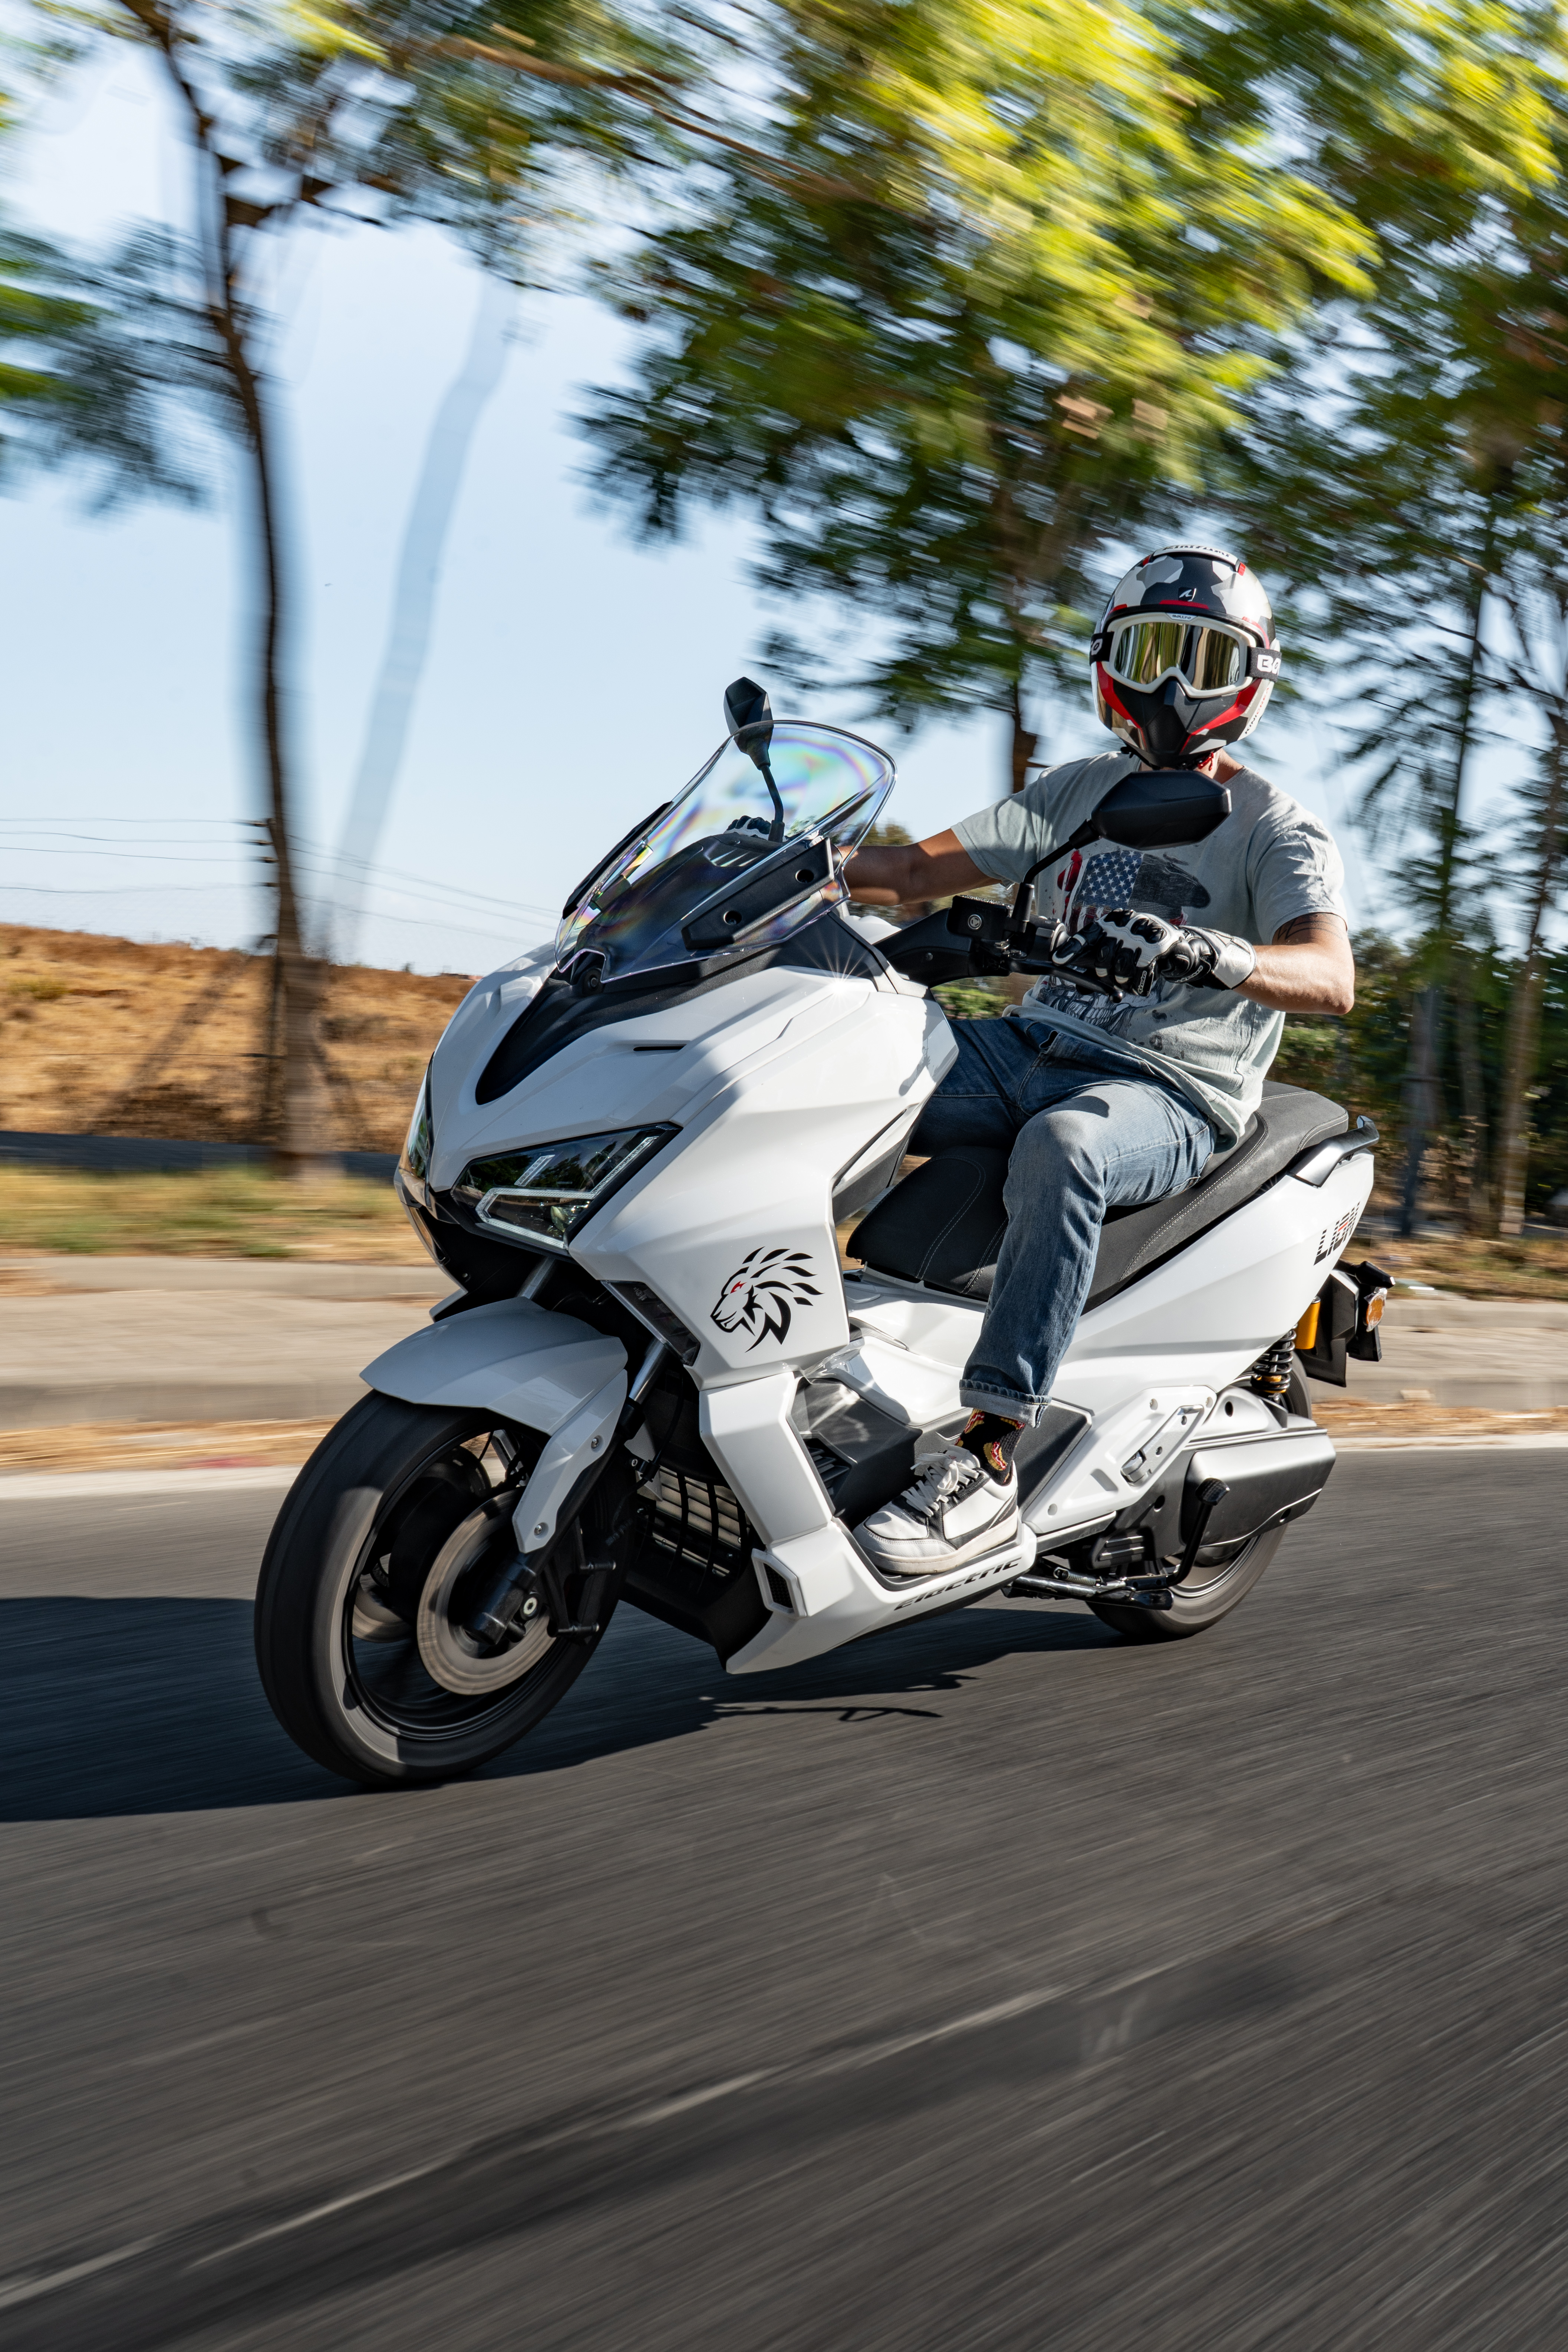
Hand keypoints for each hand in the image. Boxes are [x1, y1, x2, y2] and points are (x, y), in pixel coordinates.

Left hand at [1049, 910, 1255, 999]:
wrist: (1180, 950)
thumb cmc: (1144, 952)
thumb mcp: (1121, 952)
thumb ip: (1101, 963)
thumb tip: (1078, 983)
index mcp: (1113, 921)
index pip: (1088, 935)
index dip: (1071, 949)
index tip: (1057, 961)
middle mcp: (1126, 922)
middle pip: (1101, 954)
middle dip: (1103, 973)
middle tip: (1111, 980)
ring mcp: (1142, 932)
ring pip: (1120, 966)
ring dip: (1122, 981)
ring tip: (1128, 982)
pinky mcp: (1158, 944)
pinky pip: (1140, 972)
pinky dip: (1139, 984)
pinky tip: (1143, 983)